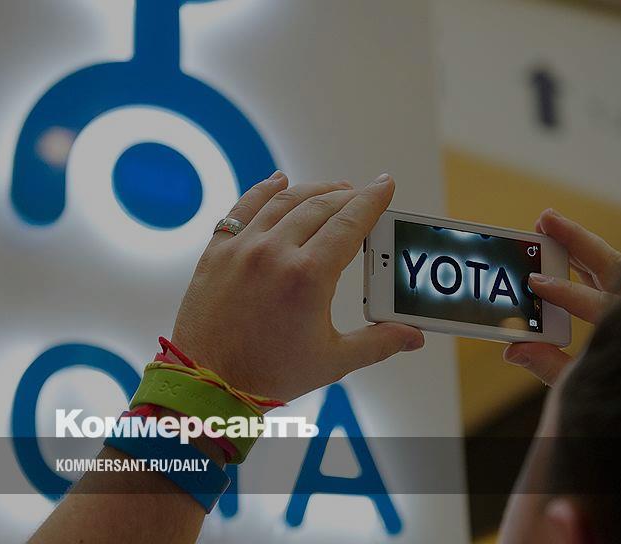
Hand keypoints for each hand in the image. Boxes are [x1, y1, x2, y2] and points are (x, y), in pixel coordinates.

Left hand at [170, 171, 423, 401]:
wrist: (207, 383)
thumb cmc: (268, 375)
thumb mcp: (332, 361)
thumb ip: (377, 343)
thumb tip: (413, 337)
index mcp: (309, 276)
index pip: (350, 222)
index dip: (372, 200)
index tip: (385, 184)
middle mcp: (275, 252)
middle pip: (321, 206)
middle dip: (347, 196)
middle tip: (362, 195)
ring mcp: (243, 248)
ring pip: (284, 201)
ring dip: (313, 191)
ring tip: (332, 190)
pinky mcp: (217, 251)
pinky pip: (243, 208)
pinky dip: (264, 191)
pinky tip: (278, 181)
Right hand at [502, 209, 620, 384]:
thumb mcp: (584, 386)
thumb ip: (550, 366)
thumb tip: (514, 349)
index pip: (595, 303)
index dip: (563, 292)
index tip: (535, 282)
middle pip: (611, 264)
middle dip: (576, 240)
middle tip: (544, 220)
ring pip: (614, 263)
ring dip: (581, 244)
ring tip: (551, 225)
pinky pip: (616, 273)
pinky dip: (592, 260)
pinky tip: (571, 253)